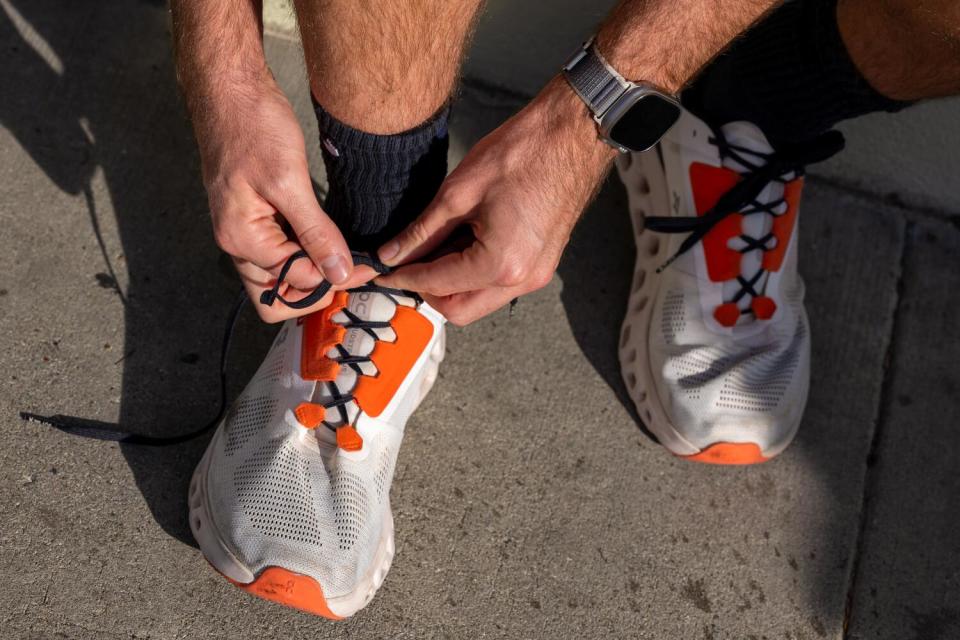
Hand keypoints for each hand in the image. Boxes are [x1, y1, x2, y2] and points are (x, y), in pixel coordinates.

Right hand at [194, 70, 374, 321]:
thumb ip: (315, 233)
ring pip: (277, 279)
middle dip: (316, 291)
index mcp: (242, 239)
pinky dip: (303, 256)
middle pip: (276, 298)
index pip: (296, 282)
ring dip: (310, 276)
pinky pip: (278, 255)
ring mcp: (243, 233)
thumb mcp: (290, 181)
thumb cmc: (254, 128)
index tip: (369, 266)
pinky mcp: (253, 220)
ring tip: (346, 259)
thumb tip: (339, 273)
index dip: (335, 277)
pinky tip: (328, 242)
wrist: (230, 92)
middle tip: (354, 270)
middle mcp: (237, 244)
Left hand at [376, 78, 614, 324]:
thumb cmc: (522, 154)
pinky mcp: (541, 264)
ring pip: (479, 301)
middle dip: (427, 291)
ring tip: (435, 246)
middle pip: (459, 310)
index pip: (436, 284)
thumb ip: (421, 232)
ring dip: (451, 284)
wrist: (570, 137)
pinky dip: (474, 274)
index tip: (379, 271)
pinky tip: (462, 242)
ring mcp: (536, 275)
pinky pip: (499, 285)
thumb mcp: (457, 192)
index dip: (402, 277)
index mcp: (500, 264)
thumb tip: (392, 254)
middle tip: (405, 263)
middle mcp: (521, 280)